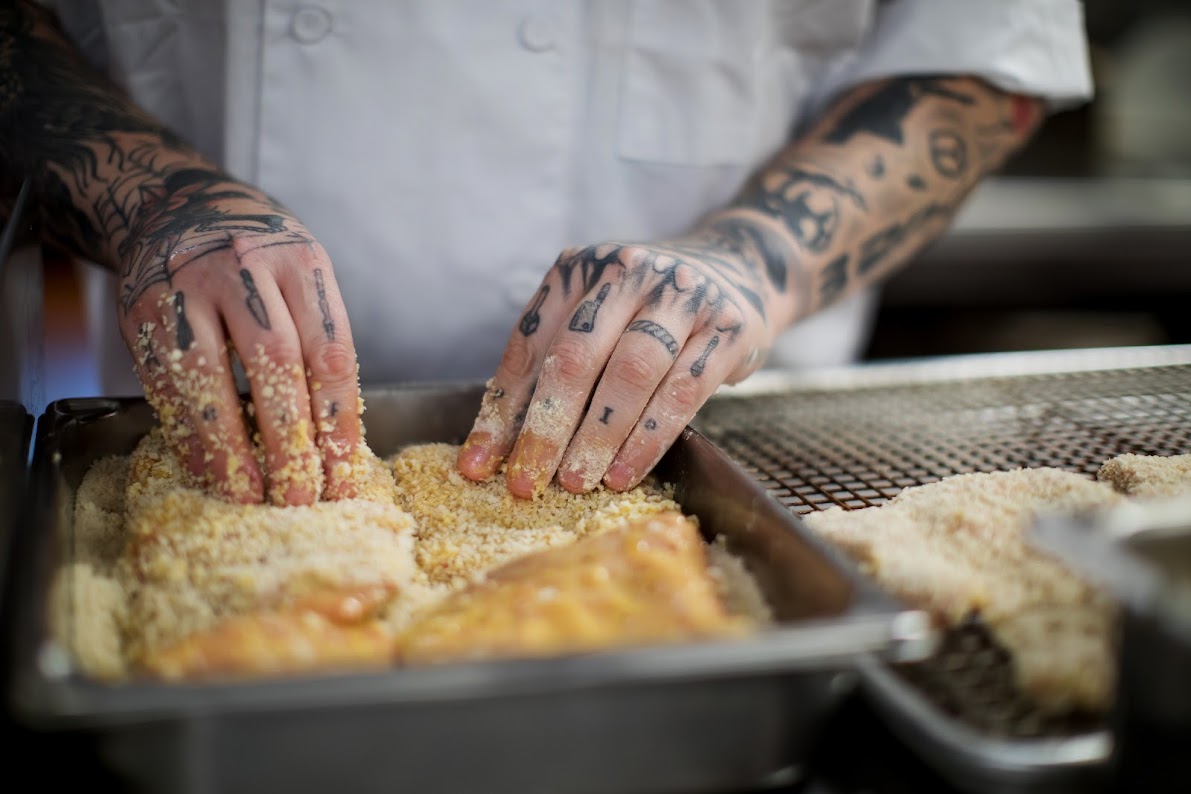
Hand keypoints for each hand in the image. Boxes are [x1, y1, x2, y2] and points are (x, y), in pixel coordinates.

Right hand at [117, 168, 361, 504]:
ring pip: (209, 376)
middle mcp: (244, 267)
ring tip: (248, 495)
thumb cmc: (258, 258)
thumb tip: (336, 442)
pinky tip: (206, 469)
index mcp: (300, 262)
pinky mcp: (142, 309)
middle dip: (288, 439)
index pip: (330, 350)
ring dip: (229, 447)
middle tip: (299, 497)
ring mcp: (186, 286)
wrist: (176, 205)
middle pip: (274, 362)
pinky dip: (187, 433)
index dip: (338, 420)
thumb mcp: (303, 277)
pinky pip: (165, 382)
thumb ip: (319, 342)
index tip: (343, 474)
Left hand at [457, 230, 775, 497]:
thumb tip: (495, 448)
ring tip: (575, 483)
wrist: (736, 269)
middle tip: (527, 482)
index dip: (501, 410)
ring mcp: (680, 296)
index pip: (530, 347)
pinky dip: (648, 438)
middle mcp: (627, 272)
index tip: (479, 465)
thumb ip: (552, 367)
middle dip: (546, 428)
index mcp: (578, 270)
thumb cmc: (646, 310)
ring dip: (598, 436)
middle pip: (576, 358)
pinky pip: (681, 391)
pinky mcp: (726, 327)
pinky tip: (624, 472)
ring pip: (630, 373)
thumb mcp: (596, 319)